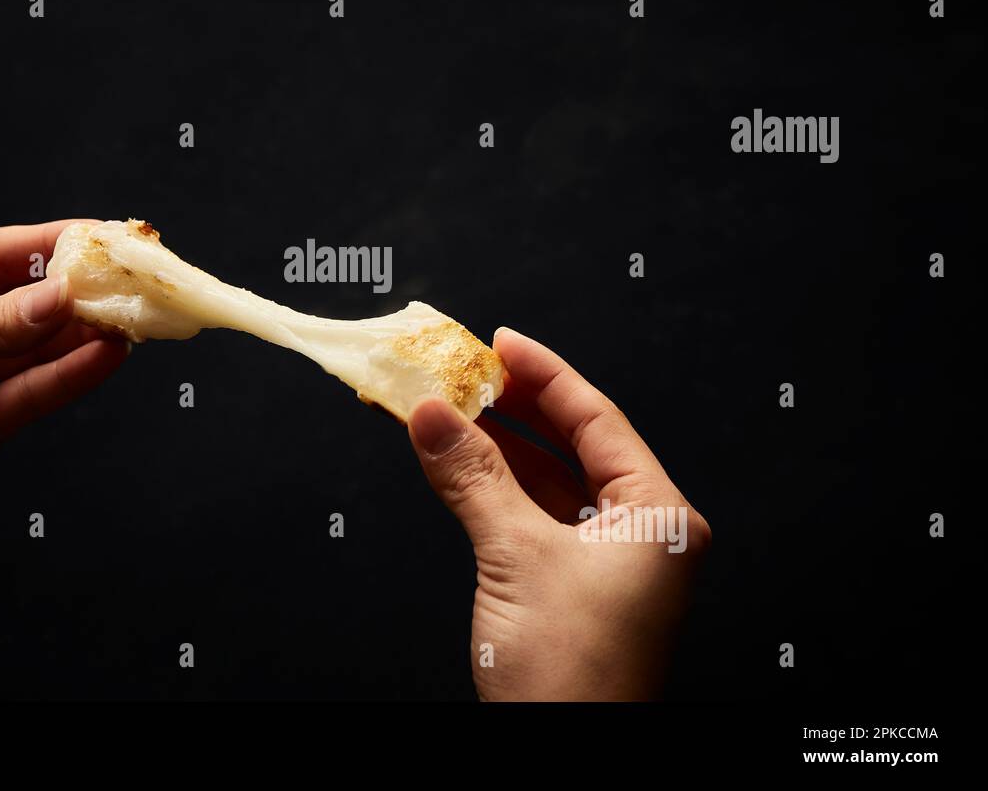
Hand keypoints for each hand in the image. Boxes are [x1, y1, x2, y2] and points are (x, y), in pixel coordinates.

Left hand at [0, 220, 127, 609]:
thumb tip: (64, 300)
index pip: (6, 252)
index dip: (62, 244)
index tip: (115, 238)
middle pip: (34, 301)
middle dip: (87, 292)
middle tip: (140, 283)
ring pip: (43, 348)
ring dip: (90, 334)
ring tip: (136, 320)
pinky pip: (36, 394)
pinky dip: (74, 377)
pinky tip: (108, 358)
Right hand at [406, 327, 710, 700]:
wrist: (563, 769)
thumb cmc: (570, 679)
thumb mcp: (515, 558)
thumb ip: (472, 478)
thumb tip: (430, 413)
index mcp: (659, 518)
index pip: (599, 420)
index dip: (545, 375)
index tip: (499, 342)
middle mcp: (643, 536)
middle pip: (575, 446)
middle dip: (515, 408)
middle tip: (464, 371)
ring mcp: (610, 565)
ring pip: (550, 483)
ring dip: (499, 448)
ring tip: (450, 409)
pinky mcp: (575, 589)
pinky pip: (536, 518)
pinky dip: (496, 490)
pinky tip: (460, 464)